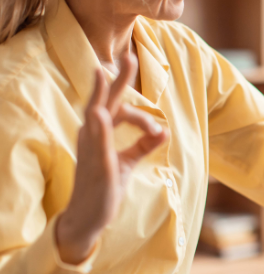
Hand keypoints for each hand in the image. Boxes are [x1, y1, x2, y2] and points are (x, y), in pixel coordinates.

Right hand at [56, 55, 167, 263]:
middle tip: (127, 56)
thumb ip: (145, 145)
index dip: (143, 117)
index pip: (120, 110)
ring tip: (102, 70)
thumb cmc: (105, 186)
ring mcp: (92, 149)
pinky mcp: (96, 165)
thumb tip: (165, 131)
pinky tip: (100, 113)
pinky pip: (96, 142)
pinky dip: (100, 126)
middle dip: (117, 79)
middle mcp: (92, 136)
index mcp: (100, 133)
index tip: (159, 132)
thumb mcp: (129, 162)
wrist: (88, 217)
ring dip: (102, 93)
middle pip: (105, 101)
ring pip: (97, 115)